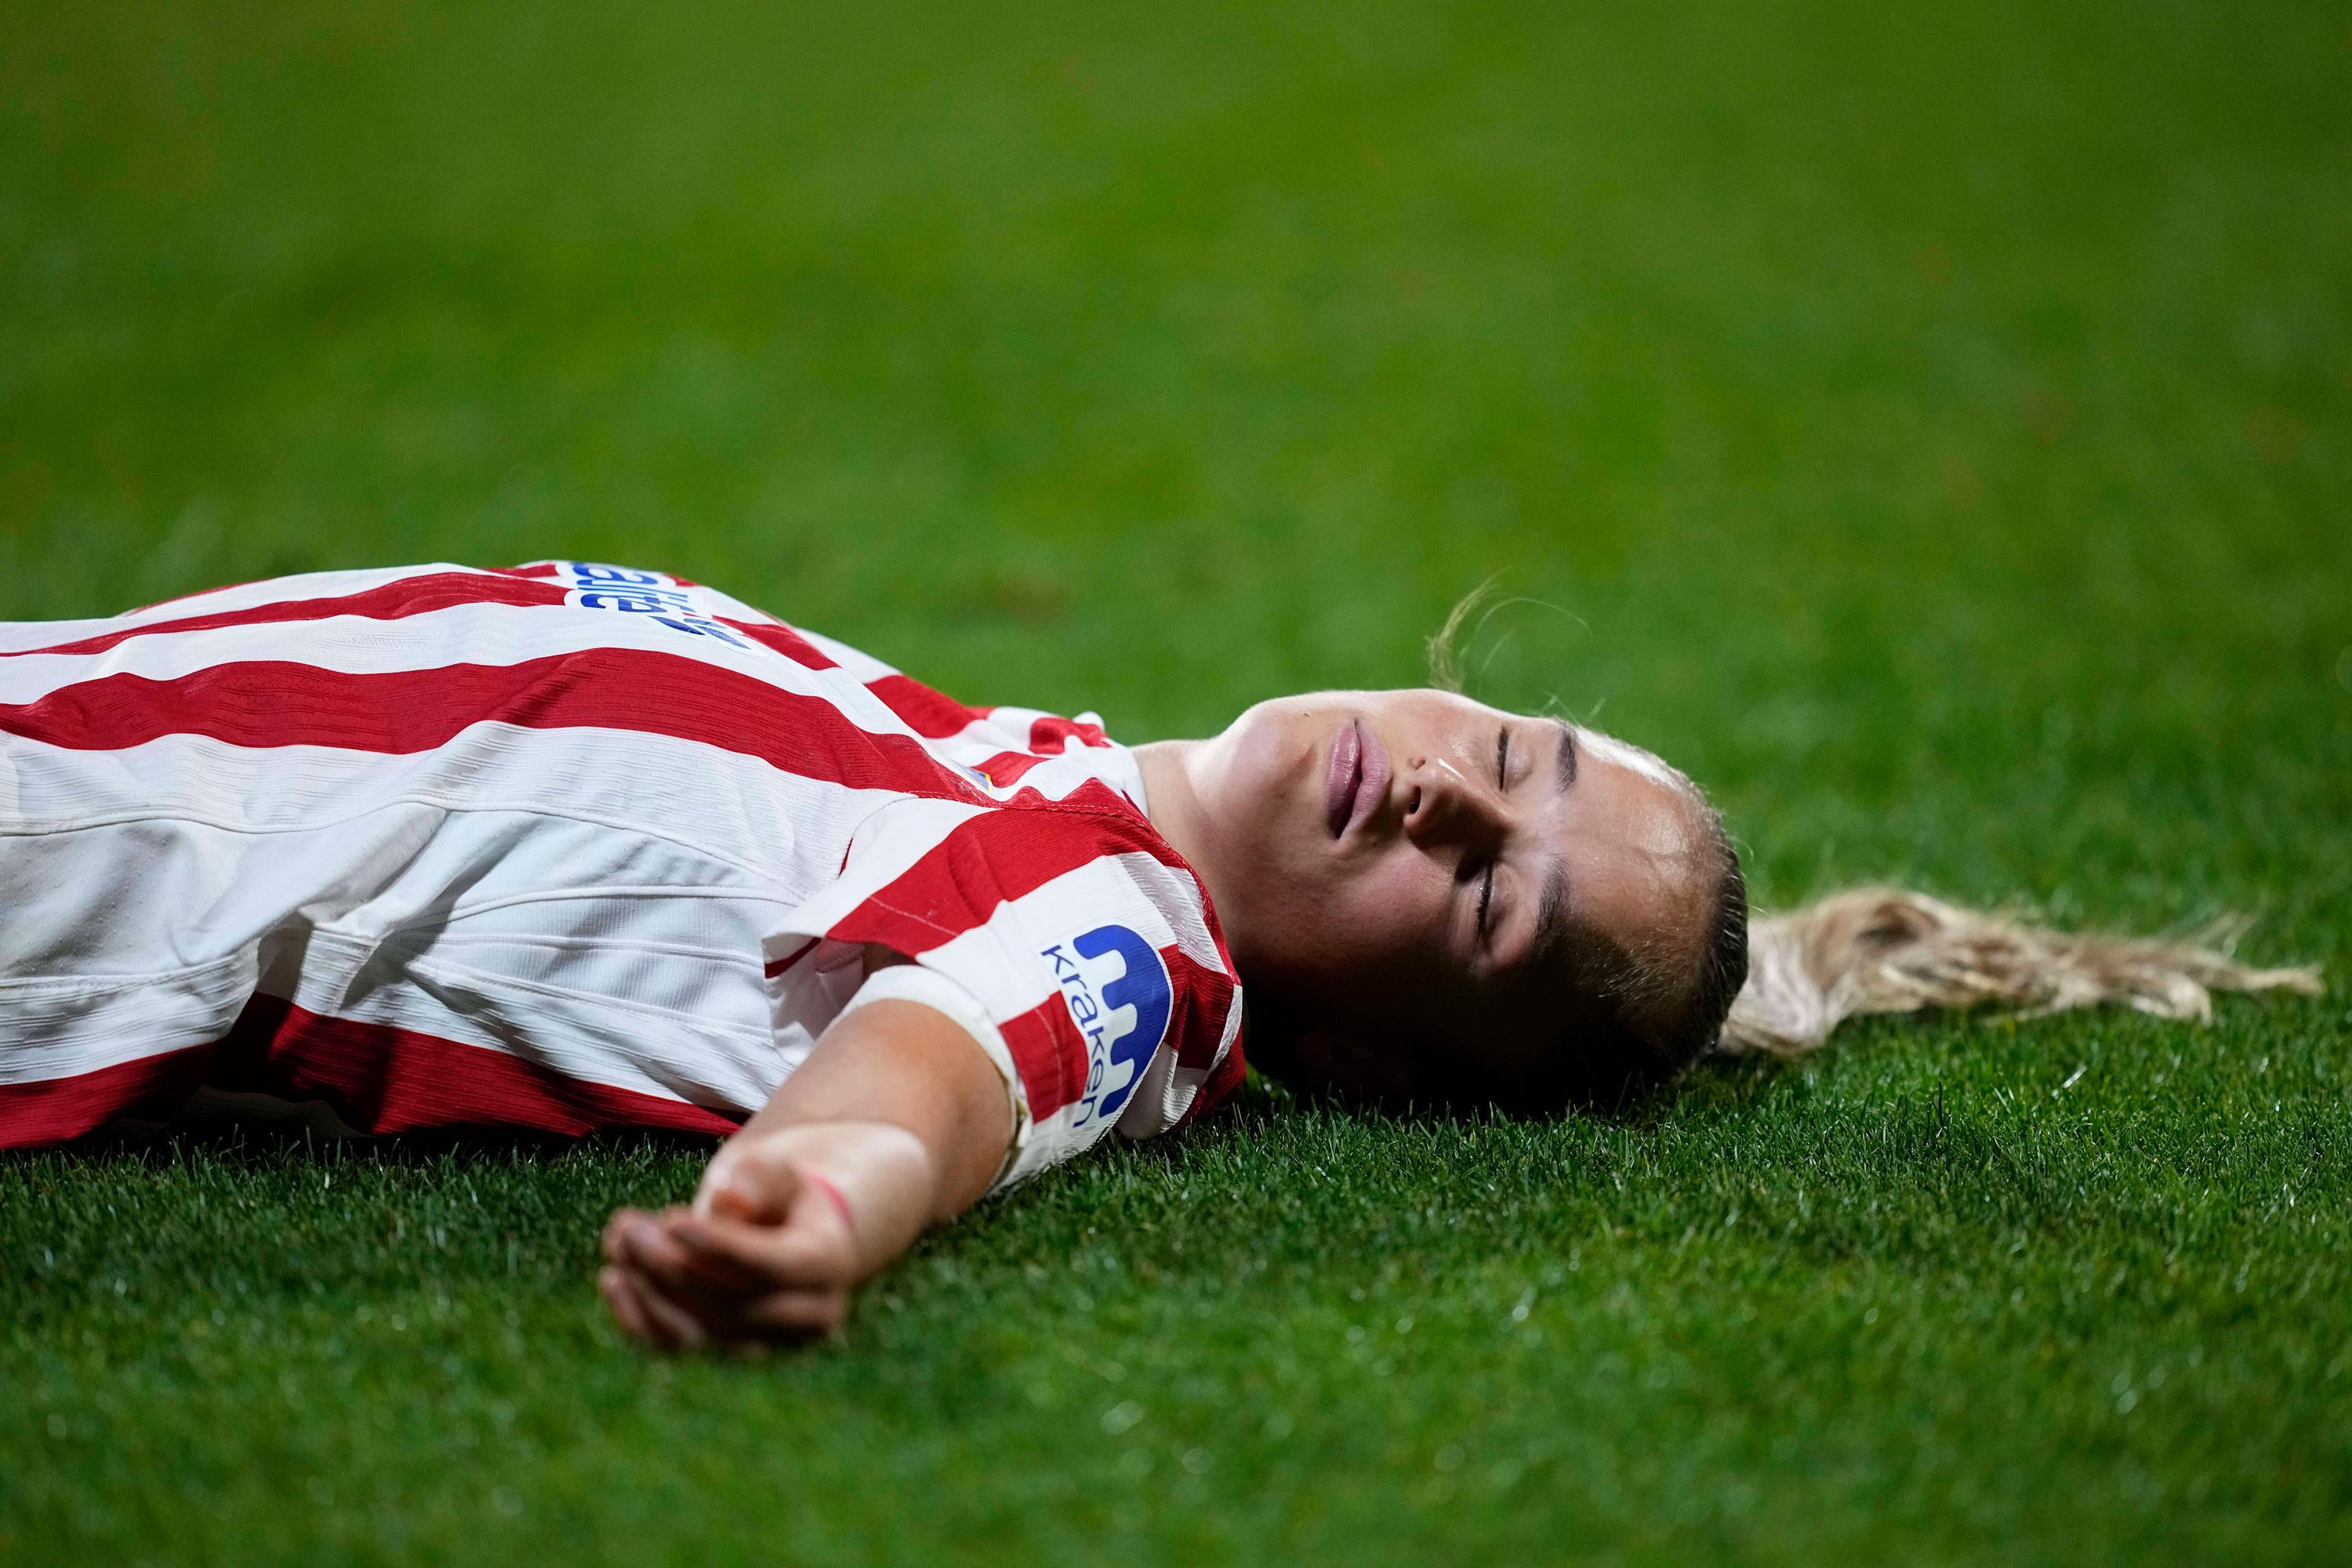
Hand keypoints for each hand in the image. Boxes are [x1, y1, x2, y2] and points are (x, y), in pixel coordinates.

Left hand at [599, 1132, 860, 1351]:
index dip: (720, 1247)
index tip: (671, 1219)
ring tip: (619, 1241)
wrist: (786, 1230)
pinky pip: (679, 1349)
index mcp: (828, 1263)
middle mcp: (806, 1317)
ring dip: (649, 1290)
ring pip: (700, 1332)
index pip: (770, 1266)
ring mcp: (767, 1343)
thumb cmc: (779, 1192)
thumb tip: (730, 1200)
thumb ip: (761, 1179)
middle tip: (628, 1226)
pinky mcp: (727, 1353)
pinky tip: (613, 1279)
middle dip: (672, 1264)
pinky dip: (640, 1320)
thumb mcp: (778, 1170)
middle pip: (730, 1301)